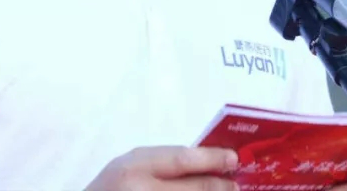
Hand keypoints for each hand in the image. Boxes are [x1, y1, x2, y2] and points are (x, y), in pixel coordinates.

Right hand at [85, 146, 239, 190]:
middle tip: (234, 185)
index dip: (212, 160)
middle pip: (196, 189)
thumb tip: (210, 164)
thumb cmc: (112, 188)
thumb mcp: (130, 165)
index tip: (233, 159)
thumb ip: (164, 162)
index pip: (182, 160)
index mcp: (134, 169)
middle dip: (221, 187)